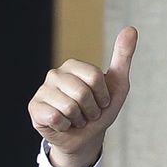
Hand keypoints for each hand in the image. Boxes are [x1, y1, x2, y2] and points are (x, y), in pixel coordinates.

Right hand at [27, 26, 137, 166]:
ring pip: (70, 107)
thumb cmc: (101, 110)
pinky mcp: (34, 108)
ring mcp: (42, 91)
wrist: (87, 137)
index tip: (101, 101)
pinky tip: (63, 124)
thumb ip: (122, 56)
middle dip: (92, 110)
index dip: (103, 96)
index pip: (95, 77)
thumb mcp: (118, 84)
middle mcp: (54, 74)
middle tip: (88, 113)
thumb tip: (131, 28)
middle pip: (82, 93)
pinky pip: (56, 118)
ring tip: (76, 119)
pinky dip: (65, 127)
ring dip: (79, 120)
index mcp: (73, 66)